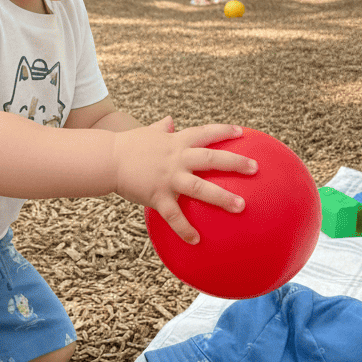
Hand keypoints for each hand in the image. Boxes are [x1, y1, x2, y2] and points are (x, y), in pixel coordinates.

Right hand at [111, 118, 257, 243]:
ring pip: (200, 188)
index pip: (204, 133)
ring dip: (222, 197)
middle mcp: (176, 158)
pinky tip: (196, 241)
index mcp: (176, 143)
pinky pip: (174, 215)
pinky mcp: (157, 196)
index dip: (223, 132)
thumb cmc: (127, 146)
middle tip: (255, 168)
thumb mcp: (146, 133)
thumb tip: (170, 120)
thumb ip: (161, 128)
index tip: (241, 133)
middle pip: (211, 158)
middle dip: (235, 162)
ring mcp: (168, 178)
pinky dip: (185, 229)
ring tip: (241, 206)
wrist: (106, 159)